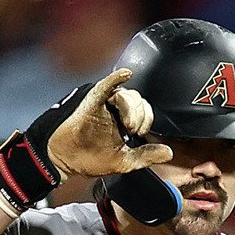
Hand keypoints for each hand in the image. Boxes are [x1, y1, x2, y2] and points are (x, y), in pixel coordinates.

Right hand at [44, 69, 172, 178]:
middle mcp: (115, 108)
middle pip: (137, 99)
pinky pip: (105, 86)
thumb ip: (146, 156)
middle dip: (140, 116)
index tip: (140, 134)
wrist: (65, 161)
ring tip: (127, 125)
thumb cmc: (90, 159)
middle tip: (132, 131)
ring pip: (126, 94)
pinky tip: (125, 74)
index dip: (146, 119)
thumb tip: (169, 153)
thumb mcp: (125, 161)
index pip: (144, 109)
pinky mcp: (91, 101)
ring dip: (131, 109)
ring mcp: (103, 103)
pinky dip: (115, 78)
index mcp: (123, 120)